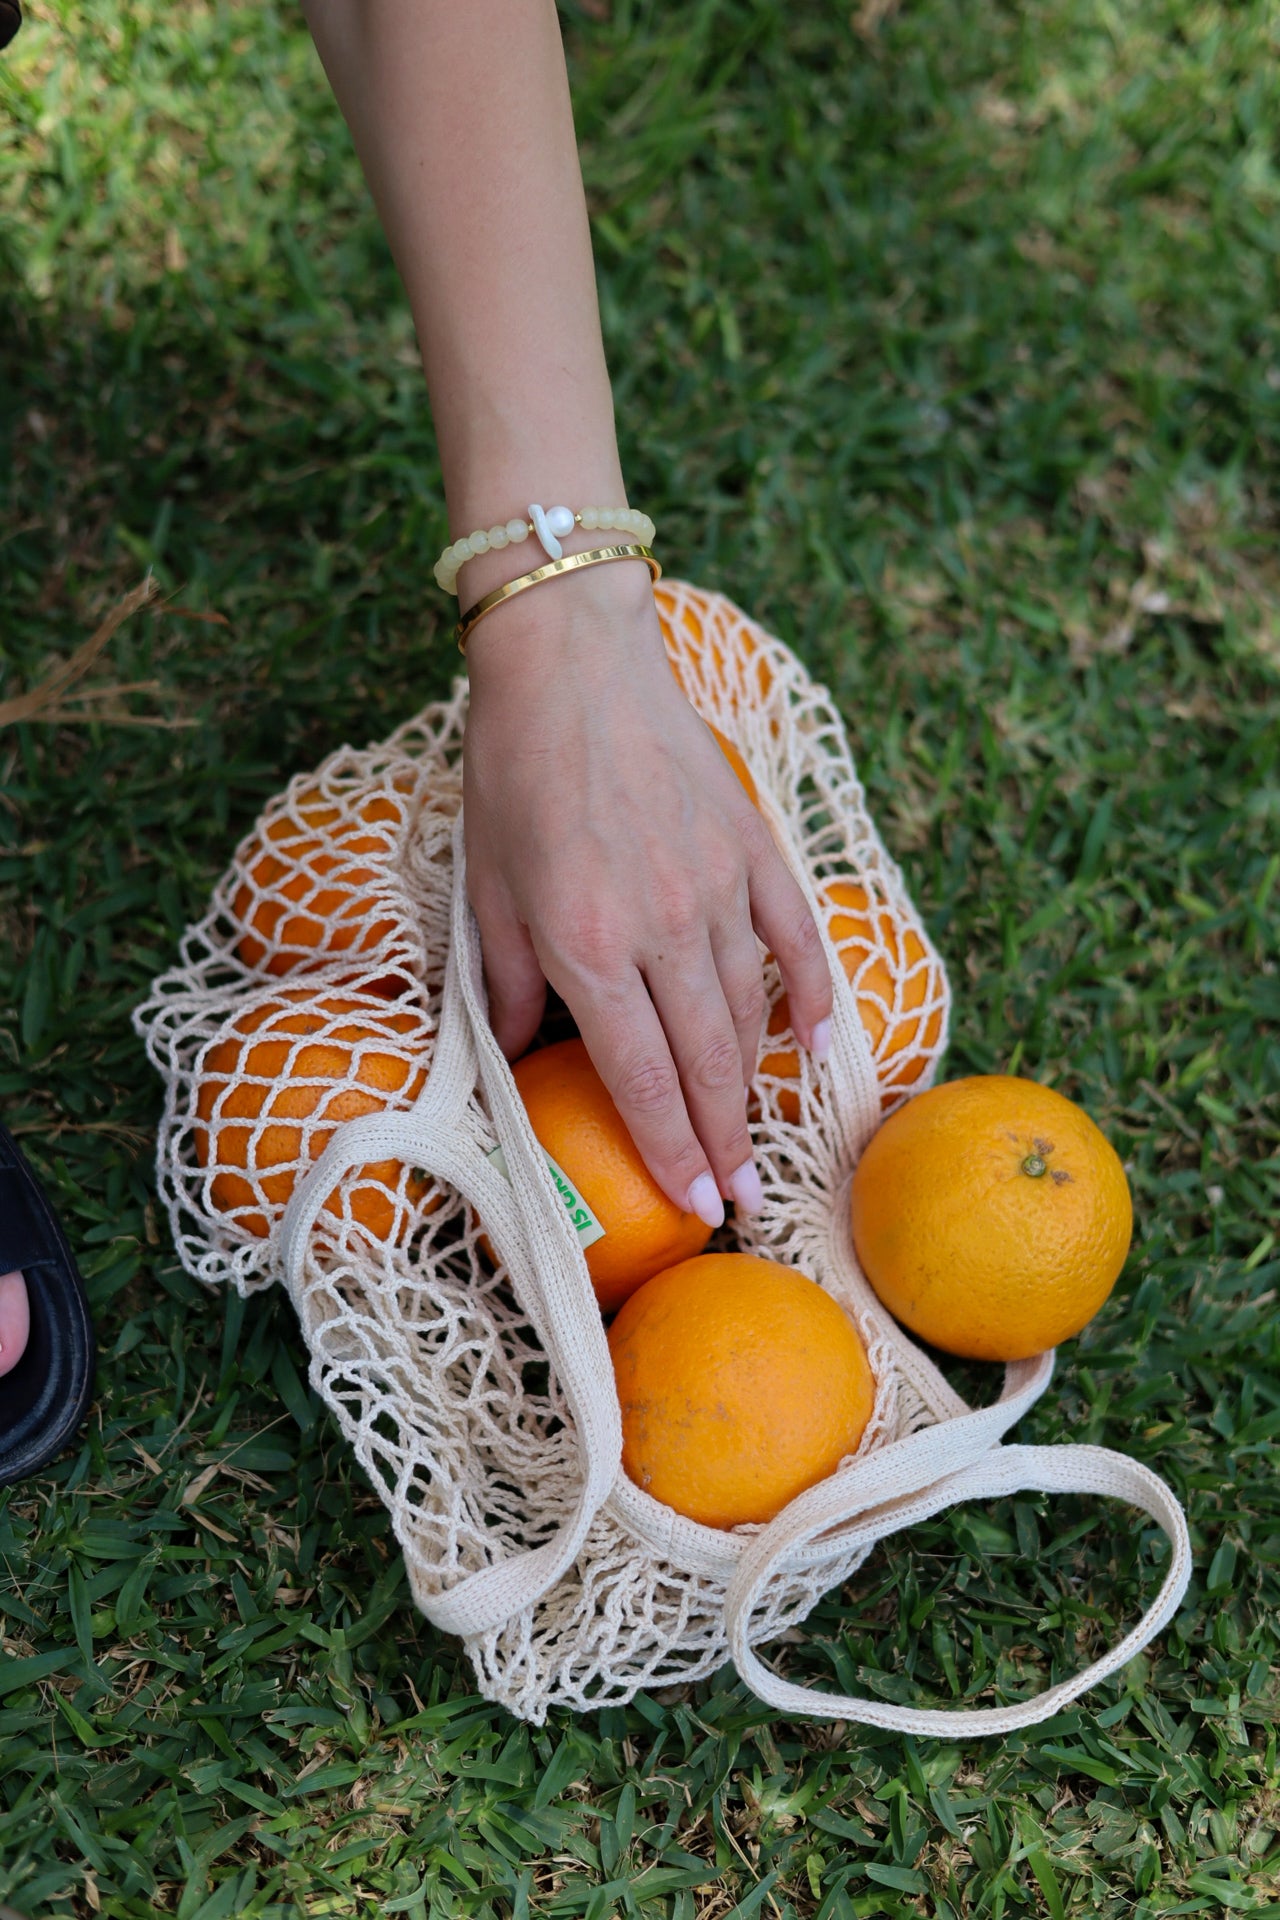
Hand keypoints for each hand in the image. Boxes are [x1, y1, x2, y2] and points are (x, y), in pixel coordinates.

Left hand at [462, 560, 832, 1225]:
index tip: (691, 1204)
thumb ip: (510, 980)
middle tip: (742, 1204)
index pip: (639, 1074)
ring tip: (757, 1142)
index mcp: (585, 940)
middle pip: (704, 1060)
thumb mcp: (487, 884)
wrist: (572, 660)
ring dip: (754, 1085)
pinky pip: (796, 937)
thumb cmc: (514, 771)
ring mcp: (718, 885)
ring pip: (749, 1011)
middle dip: (722, 1142)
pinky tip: (821, 1046)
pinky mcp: (754, 847)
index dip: (668, 1148)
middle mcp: (661, 924)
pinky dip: (812, 995)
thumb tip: (522, 1058)